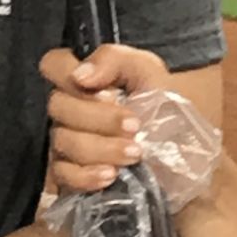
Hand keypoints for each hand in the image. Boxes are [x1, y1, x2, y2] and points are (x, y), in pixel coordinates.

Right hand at [40, 44, 170, 193]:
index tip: (108, 93)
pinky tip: (111, 175)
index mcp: (84, 79)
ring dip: (101, 148)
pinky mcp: (70, 176)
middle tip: (135, 127)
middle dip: (99, 118)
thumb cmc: (164, 111)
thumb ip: (113, 60)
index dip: (68, 75)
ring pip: (62, 140)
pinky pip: (62, 174)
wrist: (184, 162)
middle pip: (58, 105)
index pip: (53, 64)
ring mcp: (66, 142)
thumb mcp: (149, 73)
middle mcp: (68, 109)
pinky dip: (86, 174)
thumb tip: (80, 75)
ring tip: (135, 153)